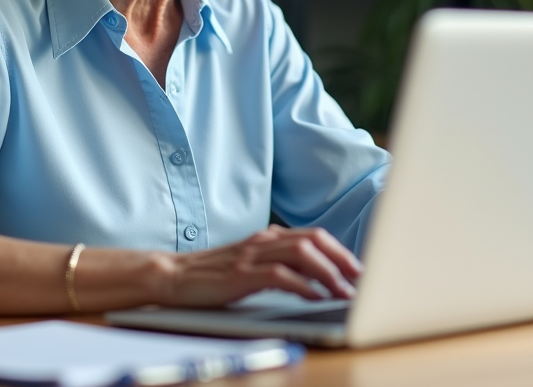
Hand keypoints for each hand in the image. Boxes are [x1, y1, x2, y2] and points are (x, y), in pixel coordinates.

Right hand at [159, 225, 361, 306]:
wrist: (173, 276)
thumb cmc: (213, 274)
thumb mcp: (251, 263)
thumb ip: (280, 264)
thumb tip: (318, 279)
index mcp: (268, 237)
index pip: (314, 236)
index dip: (341, 252)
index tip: (358, 271)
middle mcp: (263, 241)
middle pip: (313, 240)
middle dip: (342, 259)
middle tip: (360, 280)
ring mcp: (251, 255)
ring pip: (301, 254)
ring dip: (328, 273)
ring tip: (344, 291)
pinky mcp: (240, 275)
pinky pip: (279, 275)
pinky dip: (302, 285)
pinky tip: (315, 297)